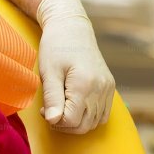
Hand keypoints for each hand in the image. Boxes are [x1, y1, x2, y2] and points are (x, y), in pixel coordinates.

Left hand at [37, 0, 115, 133]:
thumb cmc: (56, 46)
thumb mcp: (48, 71)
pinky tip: (73, 105)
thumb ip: (52, 98)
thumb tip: (53, 120)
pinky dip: (88, 116)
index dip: (55, 120)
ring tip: (60, 107)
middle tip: (49, 111)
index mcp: (85, 84)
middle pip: (84, 125)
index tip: (44, 110)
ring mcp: (108, 88)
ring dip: (76, 122)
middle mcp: (101, 88)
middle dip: (64, 124)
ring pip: (94, 122)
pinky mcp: (109, 87)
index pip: (72, 120)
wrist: (72, 27)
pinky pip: (102, 113)